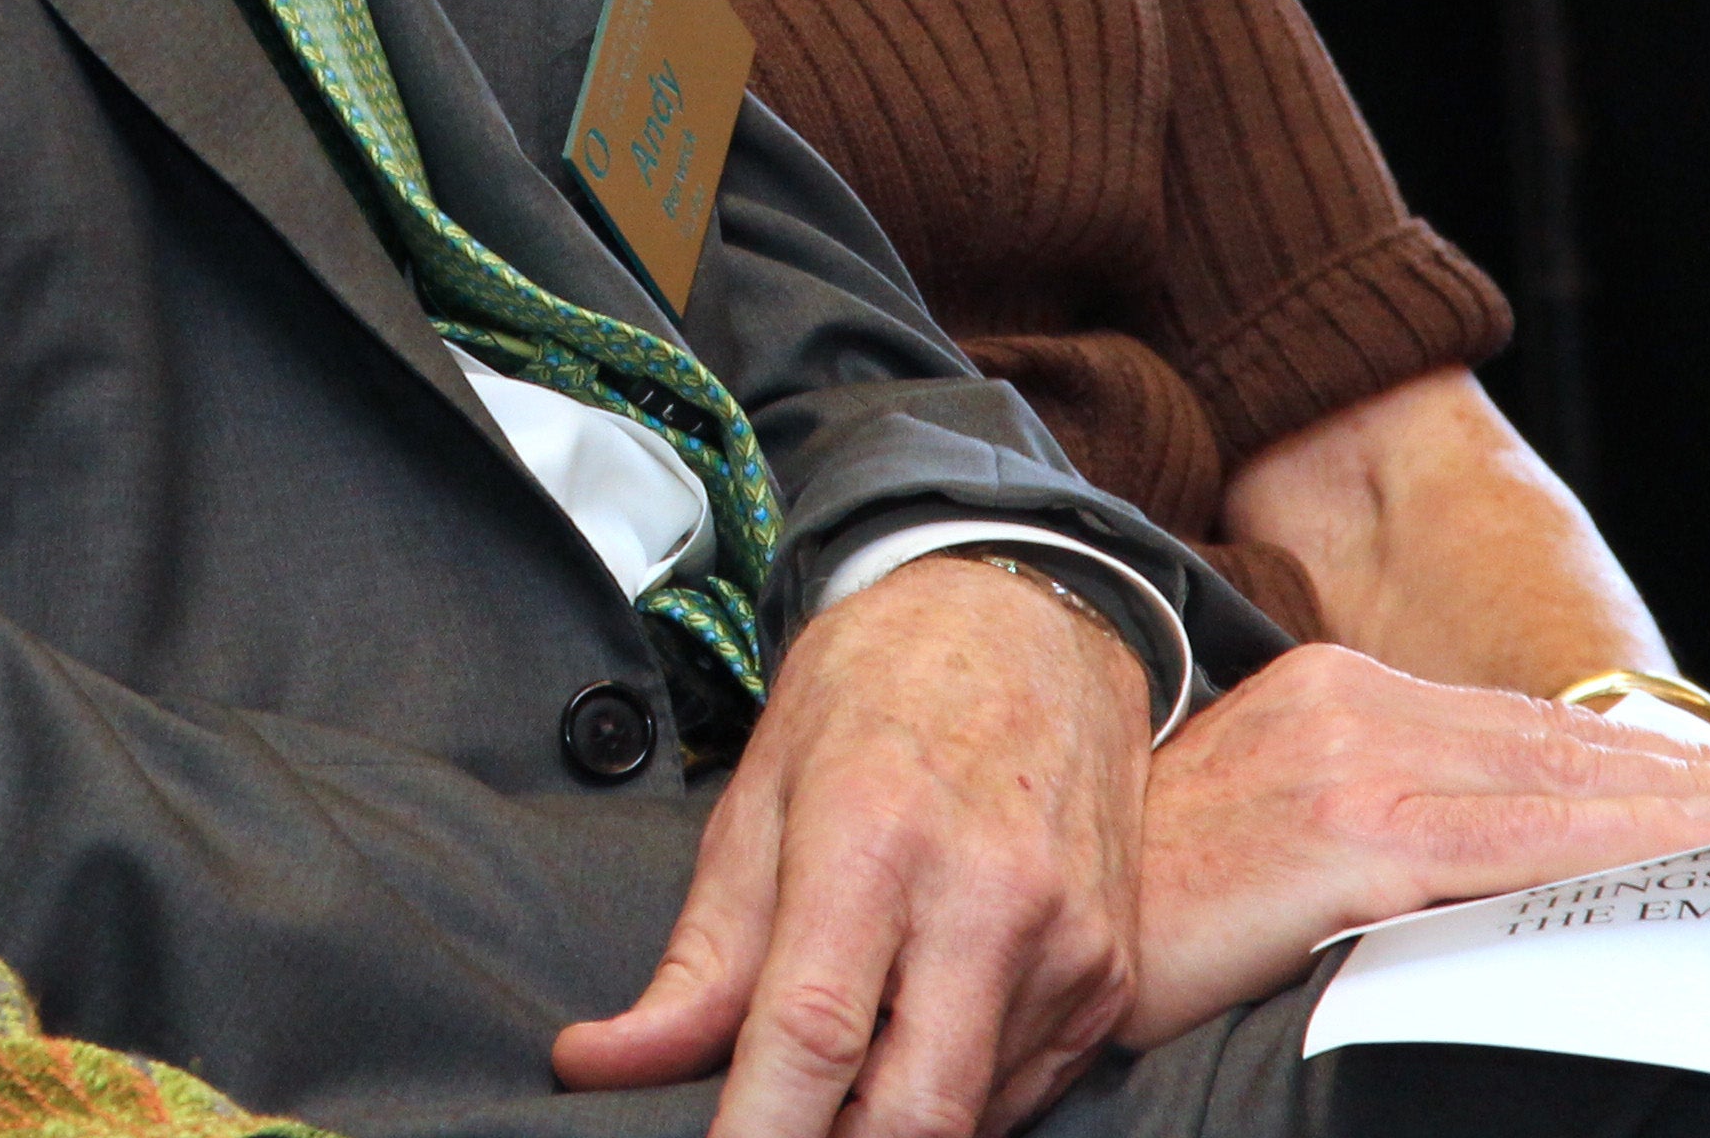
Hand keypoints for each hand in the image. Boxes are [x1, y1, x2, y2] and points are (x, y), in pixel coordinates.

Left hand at [552, 556, 1151, 1137]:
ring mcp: (1068, 946)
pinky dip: (951, 1095)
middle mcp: (990, 900)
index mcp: (876, 839)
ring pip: (965, 1120)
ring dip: (885, 1123)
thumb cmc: (875, 695)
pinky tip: (911, 1036)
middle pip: (911, 1117)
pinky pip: (1020, 1092)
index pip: (812, 1036)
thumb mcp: (761, 793)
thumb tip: (598, 1064)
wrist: (1036, 622)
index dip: (756, 1135)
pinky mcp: (1111, 979)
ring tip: (834, 1070)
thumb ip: (699, 954)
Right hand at [1121, 646, 1709, 1043]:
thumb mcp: (1275, 846)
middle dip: (1704, 782)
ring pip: (1560, 785)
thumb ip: (1382, 837)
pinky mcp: (1343, 830)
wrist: (1024, 900)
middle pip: (1564, 748)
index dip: (1649, 764)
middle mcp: (1350, 703)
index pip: (1529, 735)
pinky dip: (1618, 846)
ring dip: (1693, 807)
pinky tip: (1692, 858)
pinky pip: (1512, 845)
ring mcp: (1347, 757)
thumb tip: (1497, 882)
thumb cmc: (1148, 901)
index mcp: (1337, 698)